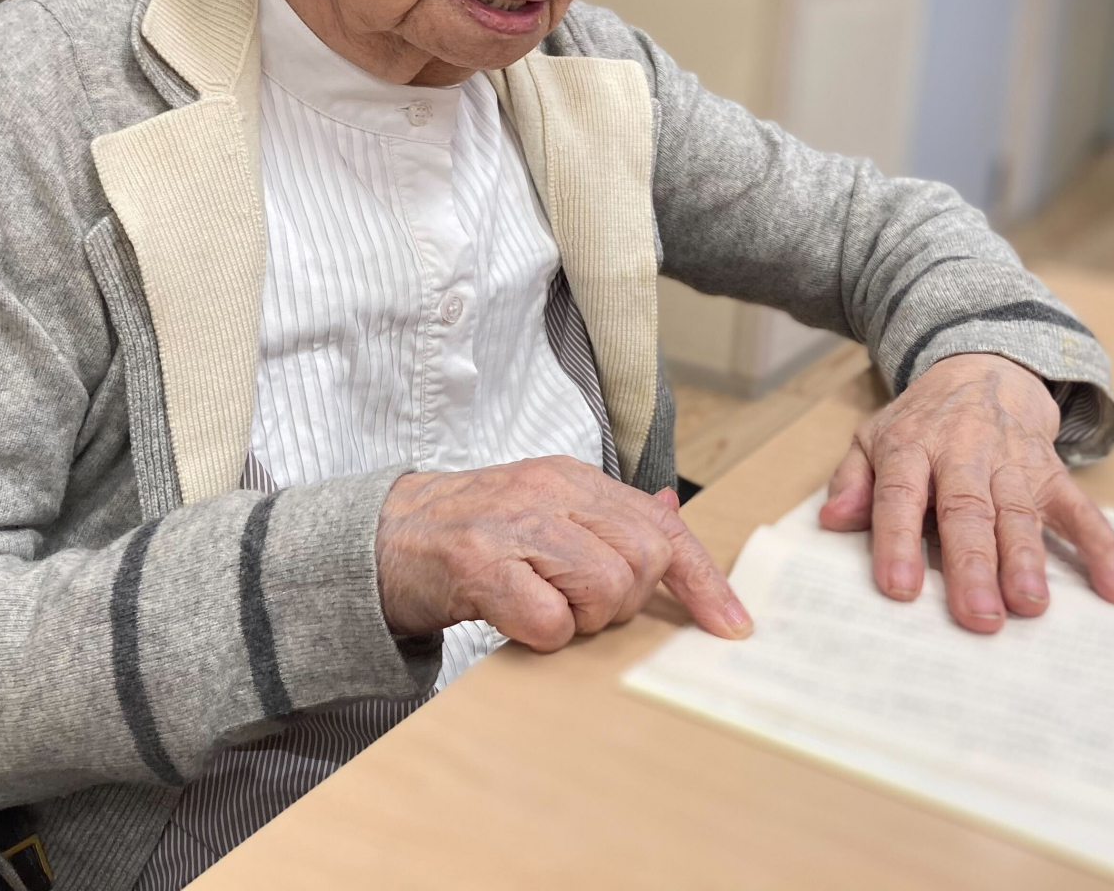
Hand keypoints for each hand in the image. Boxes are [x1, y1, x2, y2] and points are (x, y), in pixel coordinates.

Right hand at [376, 456, 752, 652]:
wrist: (381, 535)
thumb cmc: (469, 532)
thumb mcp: (543, 508)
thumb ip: (604, 516)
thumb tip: (671, 514)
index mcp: (572, 478)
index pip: (661, 527)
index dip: (703, 580)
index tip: (732, 625)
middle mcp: (549, 491)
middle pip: (643, 558)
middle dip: (626, 601)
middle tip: (580, 605)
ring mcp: (514, 524)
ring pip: (606, 587)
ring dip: (583, 619)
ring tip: (544, 608)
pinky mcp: (479, 564)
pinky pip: (549, 621)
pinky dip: (542, 635)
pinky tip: (515, 619)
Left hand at [820, 353, 1113, 632]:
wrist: (981, 369)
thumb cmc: (920, 423)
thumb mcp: (872, 438)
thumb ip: (852, 482)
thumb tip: (831, 521)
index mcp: (911, 447)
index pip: (901, 494)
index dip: (899, 540)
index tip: (899, 589)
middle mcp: (964, 454)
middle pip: (968, 511)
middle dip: (972, 565)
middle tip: (977, 616)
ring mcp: (1013, 463)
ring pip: (1020, 514)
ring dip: (1027, 561)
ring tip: (1030, 606)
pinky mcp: (1052, 473)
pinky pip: (1082, 511)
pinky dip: (1103, 550)